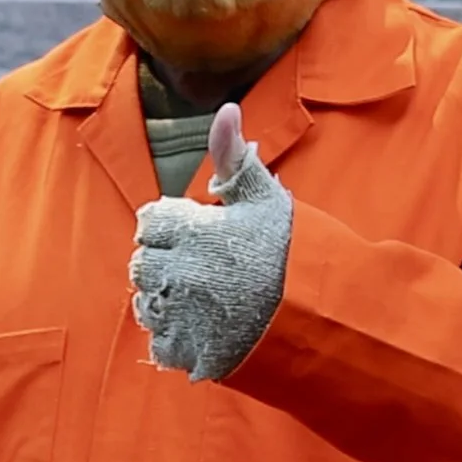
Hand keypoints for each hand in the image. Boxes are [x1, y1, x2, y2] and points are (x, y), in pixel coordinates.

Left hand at [128, 104, 294, 381]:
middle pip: (141, 264)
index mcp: (194, 230)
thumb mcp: (266, 196)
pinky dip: (176, 339)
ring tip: (206, 299)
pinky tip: (205, 328)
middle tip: (204, 269)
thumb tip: (226, 109)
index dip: (171, 226)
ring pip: (147, 304)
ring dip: (167, 301)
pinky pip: (159, 345)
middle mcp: (180, 272)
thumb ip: (235, 155)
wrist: (319, 314)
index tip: (199, 233)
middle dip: (166, 264)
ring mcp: (182, 316)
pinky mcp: (188, 352)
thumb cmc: (292, 250)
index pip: (148, 222)